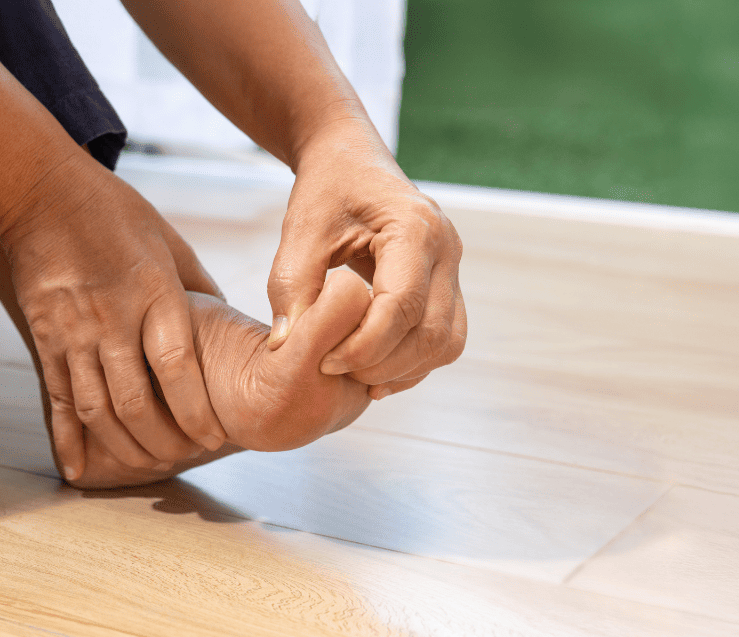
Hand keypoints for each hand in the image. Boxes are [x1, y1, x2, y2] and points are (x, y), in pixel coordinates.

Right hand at [0, 150, 226, 480]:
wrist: (42, 193)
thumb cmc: (116, 214)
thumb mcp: (171, 243)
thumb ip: (198, 291)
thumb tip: (231, 327)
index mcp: (153, 293)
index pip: (177, 367)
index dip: (195, 411)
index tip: (214, 438)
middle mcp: (112, 319)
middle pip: (135, 400)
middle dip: (164, 440)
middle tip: (185, 458)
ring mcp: (73, 333)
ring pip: (97, 409)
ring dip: (124, 447)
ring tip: (148, 465)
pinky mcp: (45, 340)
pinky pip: (56, 400)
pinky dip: (68, 441)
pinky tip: (80, 472)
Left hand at [267, 120, 466, 398]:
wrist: (351, 161)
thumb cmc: (327, 189)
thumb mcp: (301, 230)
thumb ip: (291, 286)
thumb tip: (285, 344)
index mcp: (415, 229)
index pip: (401, 307)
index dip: (364, 346)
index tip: (324, 361)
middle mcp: (447, 249)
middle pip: (432, 333)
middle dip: (383, 364)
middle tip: (335, 370)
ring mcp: (453, 268)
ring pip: (446, 343)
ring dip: (403, 370)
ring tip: (353, 374)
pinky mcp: (447, 285)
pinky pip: (443, 338)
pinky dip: (412, 362)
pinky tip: (372, 368)